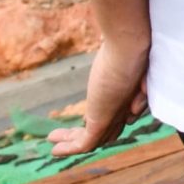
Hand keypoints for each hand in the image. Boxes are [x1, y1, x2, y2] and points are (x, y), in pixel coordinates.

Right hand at [49, 38, 149, 156]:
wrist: (130, 43)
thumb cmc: (129, 41)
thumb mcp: (121, 52)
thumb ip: (118, 52)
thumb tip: (118, 33)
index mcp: (130, 90)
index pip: (122, 114)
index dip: (110, 120)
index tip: (88, 120)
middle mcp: (124, 105)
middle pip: (112, 129)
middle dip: (94, 135)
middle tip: (69, 135)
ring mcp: (114, 113)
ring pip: (98, 137)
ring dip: (74, 142)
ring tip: (55, 144)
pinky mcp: (102, 119)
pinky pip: (86, 142)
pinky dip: (69, 148)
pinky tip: (53, 149)